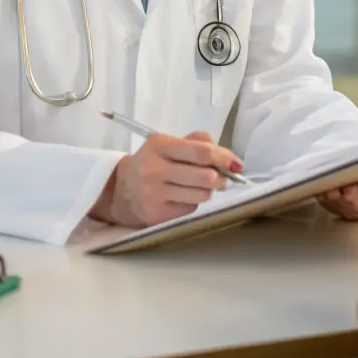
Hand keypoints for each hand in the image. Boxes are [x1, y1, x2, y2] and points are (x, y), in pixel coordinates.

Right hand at [90, 130, 242, 228]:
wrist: (121, 190)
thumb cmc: (153, 162)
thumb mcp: (168, 144)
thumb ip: (196, 143)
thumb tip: (228, 157)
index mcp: (159, 145)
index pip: (200, 151)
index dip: (223, 158)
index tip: (237, 164)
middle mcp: (154, 169)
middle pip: (205, 176)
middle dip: (221, 178)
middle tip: (224, 178)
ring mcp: (154, 194)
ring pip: (201, 195)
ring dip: (208, 191)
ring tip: (201, 186)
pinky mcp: (156, 215)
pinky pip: (190, 208)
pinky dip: (193, 202)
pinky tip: (183, 196)